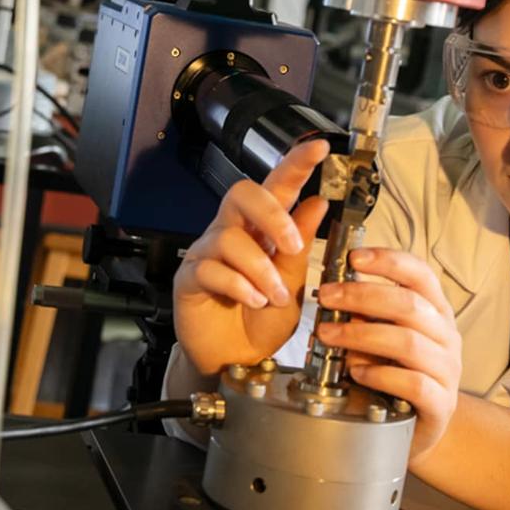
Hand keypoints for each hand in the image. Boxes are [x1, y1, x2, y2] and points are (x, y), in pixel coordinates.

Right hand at [172, 139, 331, 374]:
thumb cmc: (261, 322)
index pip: (277, 187)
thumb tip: (317, 203)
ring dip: (260, 268)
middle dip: (270, 213)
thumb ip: (300, 246)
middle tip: (290, 244)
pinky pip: (210, 268)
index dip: (295, 164)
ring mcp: (207, 254)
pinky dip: (238, 285)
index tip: (319, 147)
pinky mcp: (189, 278)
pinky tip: (251, 300)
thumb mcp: (293, 283)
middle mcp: (231, 233)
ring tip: (273, 296)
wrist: (236, 362)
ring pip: (230, 237)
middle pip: (241, 194)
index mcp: (260, 230)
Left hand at [314, 247, 461, 460]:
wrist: (420, 428)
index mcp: (435, 311)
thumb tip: (333, 292)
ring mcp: (447, 370)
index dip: (388, 261)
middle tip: (325, 297)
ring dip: (361, 335)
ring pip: (408, 343)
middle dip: (361, 296)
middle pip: (408, 305)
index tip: (354, 257)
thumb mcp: (382, 337)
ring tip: (328, 335)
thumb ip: (365, 315)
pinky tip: (356, 372)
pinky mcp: (441, 403)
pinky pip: (413, 383)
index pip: (420, 274)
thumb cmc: (397, 374)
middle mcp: (446, 336)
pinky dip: (380, 374)